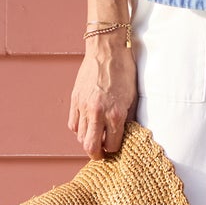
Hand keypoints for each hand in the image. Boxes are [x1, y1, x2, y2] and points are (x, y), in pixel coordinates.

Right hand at [69, 39, 137, 159]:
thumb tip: (125, 133)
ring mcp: (84, 107)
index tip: (116, 148)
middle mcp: (98, 114)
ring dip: (88, 141)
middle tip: (102, 154)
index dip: (115, 149)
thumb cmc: (124, 71)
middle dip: (97, 155)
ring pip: (80, 137)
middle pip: (92, 147)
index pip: (113, 145)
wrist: (107, 50)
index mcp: (115, 114)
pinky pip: (73, 124)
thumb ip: (127, 117)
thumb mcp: (132, 97)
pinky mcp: (75, 100)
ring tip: (95, 138)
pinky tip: (87, 125)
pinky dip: (79, 129)